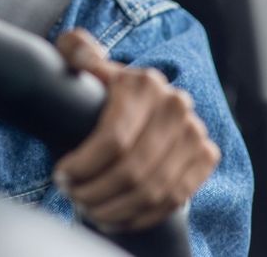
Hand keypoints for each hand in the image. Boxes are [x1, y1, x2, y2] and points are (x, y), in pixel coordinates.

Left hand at [53, 29, 219, 231]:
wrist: (143, 104)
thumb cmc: (103, 90)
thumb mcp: (85, 66)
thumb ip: (75, 51)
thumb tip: (76, 48)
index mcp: (145, 83)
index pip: (114, 138)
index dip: (84, 164)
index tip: (61, 174)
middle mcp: (176, 106)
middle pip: (132, 169)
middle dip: (95, 191)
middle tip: (71, 195)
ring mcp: (195, 132)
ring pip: (153, 190)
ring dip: (114, 207)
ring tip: (87, 208)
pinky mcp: (206, 156)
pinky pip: (173, 198)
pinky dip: (140, 216)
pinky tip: (113, 217)